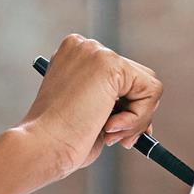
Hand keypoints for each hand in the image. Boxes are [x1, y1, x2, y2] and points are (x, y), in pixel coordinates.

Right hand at [14, 34, 162, 179]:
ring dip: (138, 118)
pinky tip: (110, 126)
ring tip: (110, 134)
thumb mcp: (89, 114)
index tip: (112, 132)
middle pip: (136, 76)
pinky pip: (151, 90)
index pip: (118, 76)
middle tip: (119, 139)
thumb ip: (114, 104)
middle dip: (135, 112)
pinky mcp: (110, 63)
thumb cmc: (59, 140)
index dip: (124, 106)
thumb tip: (147, 111)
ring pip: (146, 83)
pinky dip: (140, 116)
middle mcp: (84, 47)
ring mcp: (96, 52)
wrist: (42, 147)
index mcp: (73, 57)